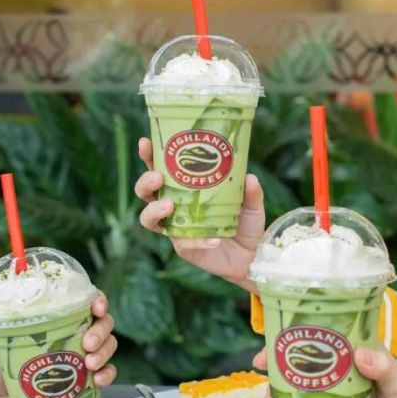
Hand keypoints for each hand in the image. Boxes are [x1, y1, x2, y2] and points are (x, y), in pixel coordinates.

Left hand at [0, 267, 117, 397]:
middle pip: (104, 322)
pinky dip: (107, 375)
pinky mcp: (83, 376)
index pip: (90, 298)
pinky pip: (106, 372)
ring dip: (105, 352)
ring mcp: (83, 353)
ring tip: (89, 364)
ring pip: (109, 345)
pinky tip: (97, 380)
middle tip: (87, 343)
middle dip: (101, 331)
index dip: (99, 300)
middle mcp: (78, 329)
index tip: (96, 307)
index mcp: (63, 312)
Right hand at [135, 137, 264, 291]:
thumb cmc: (244, 222)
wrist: (250, 254)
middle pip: (146, 192)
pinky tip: (211, 239)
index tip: (145, 143)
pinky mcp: (182, 247)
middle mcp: (174, 205)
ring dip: (154, 210)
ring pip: (148, 218)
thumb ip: (250, 190)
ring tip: (169, 206)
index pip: (161, 167)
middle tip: (158, 177)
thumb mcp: (251, 203)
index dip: (149, 156)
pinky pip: (181, 242)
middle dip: (145, 182)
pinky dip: (195, 241)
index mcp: (185, 187)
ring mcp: (175, 226)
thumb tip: (249, 176)